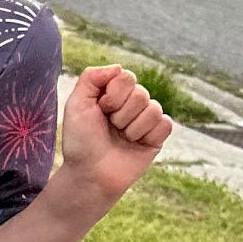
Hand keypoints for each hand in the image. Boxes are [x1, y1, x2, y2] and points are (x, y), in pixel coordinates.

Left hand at [60, 65, 172, 202]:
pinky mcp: (157, 137)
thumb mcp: (77, 104)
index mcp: (113, 94)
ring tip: (121, 139)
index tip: (100, 110)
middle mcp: (131, 104)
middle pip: (140, 93)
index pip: (127, 77)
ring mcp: (145, 120)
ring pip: (154, 108)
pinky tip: (136, 144)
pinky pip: (165, 123)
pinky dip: (148, 134)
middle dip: (121, 113)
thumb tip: (118, 67)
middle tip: (110, 128)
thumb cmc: (81, 141)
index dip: (113, 95)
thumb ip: (91, 77)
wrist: (90, 174)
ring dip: (132, 127)